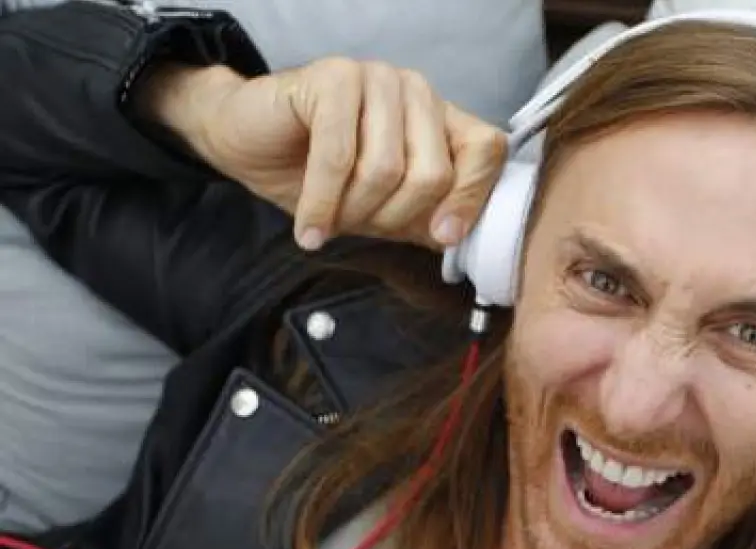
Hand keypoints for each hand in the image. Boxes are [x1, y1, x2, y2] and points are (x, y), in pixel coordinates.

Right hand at [141, 60, 506, 250]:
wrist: (246, 142)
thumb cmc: (318, 175)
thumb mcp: (384, 208)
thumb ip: (427, 219)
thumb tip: (460, 242)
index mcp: (439, 118)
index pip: (488, 150)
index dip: (471, 199)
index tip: (441, 237)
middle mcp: (416, 91)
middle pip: (434, 174)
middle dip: (393, 217)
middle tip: (359, 226)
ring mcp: (377, 78)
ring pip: (387, 169)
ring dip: (353, 211)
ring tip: (329, 221)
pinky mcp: (334, 78)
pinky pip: (339, 158)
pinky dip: (322, 204)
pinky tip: (309, 229)